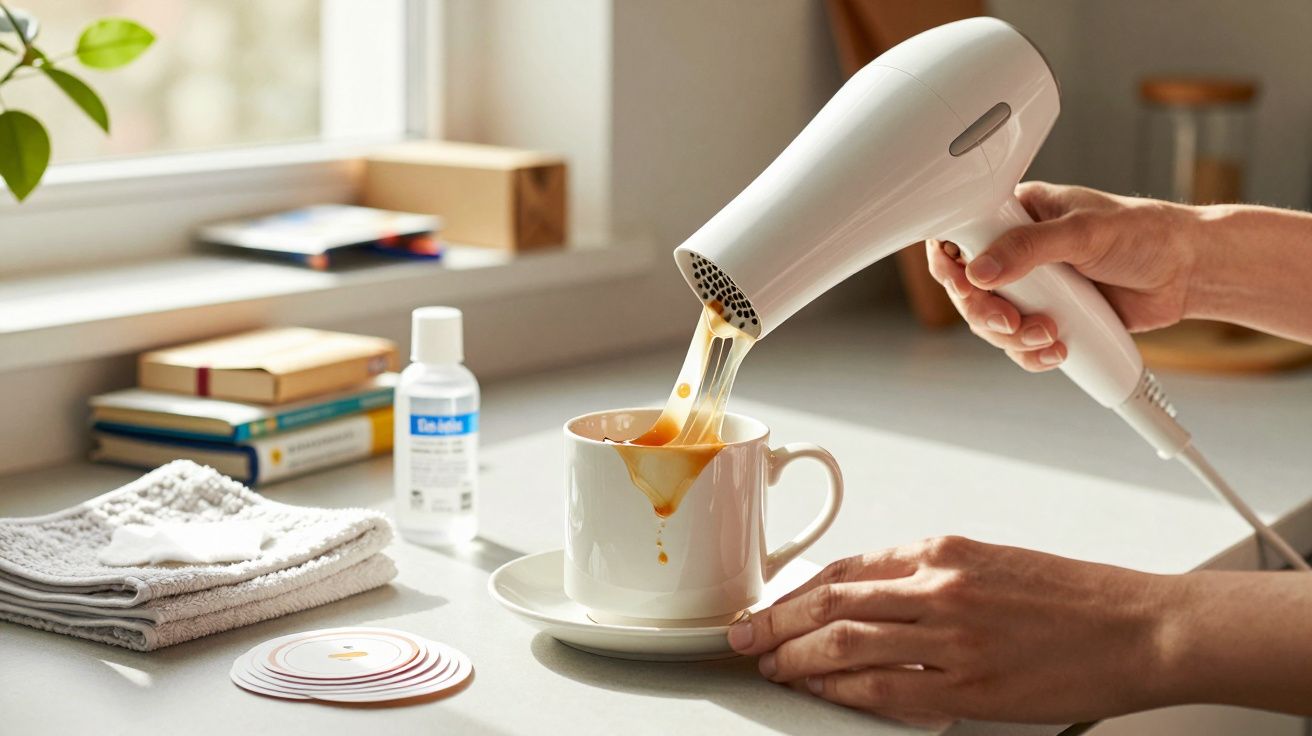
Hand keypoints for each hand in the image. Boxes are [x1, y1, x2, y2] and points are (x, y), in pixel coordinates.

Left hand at [727, 536, 1172, 724]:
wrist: (1141, 626)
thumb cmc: (1073, 597)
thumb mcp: (991, 564)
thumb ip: (929, 576)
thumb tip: (871, 597)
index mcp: (942, 550)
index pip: (846, 570)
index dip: (796, 592)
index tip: (769, 606)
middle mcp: (939, 585)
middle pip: (831, 602)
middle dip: (775, 621)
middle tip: (741, 636)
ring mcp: (951, 636)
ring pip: (845, 642)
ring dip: (795, 656)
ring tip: (771, 666)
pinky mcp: (970, 685)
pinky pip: (885, 688)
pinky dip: (842, 690)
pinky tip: (820, 691)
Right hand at [926, 182, 1196, 371]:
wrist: (1187, 272)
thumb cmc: (1144, 233)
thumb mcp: (1083, 232)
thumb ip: (1029, 248)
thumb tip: (980, 270)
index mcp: (1016, 215)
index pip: (959, 234)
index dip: (951, 264)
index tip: (963, 284)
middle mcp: (1015, 252)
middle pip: (968, 290)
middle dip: (986, 313)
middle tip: (1011, 321)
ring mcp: (1030, 288)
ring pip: (991, 323)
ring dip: (1014, 338)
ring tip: (1051, 335)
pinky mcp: (1047, 318)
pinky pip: (1019, 345)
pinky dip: (1033, 354)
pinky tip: (1059, 349)